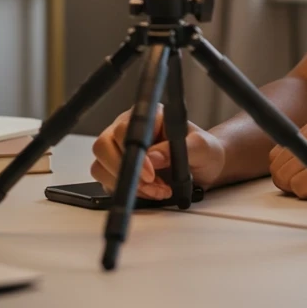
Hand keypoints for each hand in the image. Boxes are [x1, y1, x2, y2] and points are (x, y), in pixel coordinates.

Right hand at [91, 105, 225, 199]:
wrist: (205, 167)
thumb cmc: (203, 152)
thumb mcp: (201, 148)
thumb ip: (179, 149)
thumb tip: (152, 157)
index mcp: (151, 115)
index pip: (127, 128)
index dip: (135, 152)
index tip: (151, 172)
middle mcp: (130, 127)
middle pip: (104, 145)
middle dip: (128, 172)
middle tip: (153, 183)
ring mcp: (119, 148)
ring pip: (101, 165)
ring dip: (128, 184)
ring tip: (157, 189)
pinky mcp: (116, 169)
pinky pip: (107, 182)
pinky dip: (128, 192)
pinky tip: (150, 192)